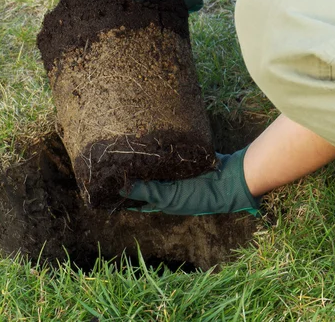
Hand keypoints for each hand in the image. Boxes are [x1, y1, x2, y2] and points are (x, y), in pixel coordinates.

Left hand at [120, 147, 260, 215]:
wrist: (227, 180)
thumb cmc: (197, 195)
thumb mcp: (169, 197)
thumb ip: (147, 191)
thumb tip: (121, 188)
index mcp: (162, 198)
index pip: (138, 194)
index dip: (124, 187)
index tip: (106, 177)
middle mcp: (167, 185)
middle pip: (144, 176)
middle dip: (131, 168)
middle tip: (113, 154)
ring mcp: (176, 171)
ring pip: (154, 163)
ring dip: (144, 155)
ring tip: (126, 143)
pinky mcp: (184, 158)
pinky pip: (168, 152)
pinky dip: (159, 146)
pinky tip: (148, 136)